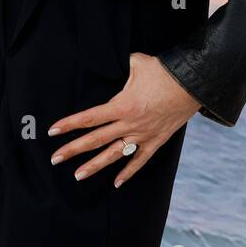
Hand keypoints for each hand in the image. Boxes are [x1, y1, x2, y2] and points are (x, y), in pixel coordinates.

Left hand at [47, 53, 200, 187]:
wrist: (192, 84)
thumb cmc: (164, 71)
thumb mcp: (137, 62)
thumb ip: (122, 66)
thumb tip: (114, 62)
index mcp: (122, 105)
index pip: (89, 118)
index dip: (70, 124)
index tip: (53, 131)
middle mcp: (129, 124)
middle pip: (95, 140)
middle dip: (73, 149)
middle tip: (55, 158)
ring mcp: (142, 135)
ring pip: (113, 155)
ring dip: (94, 165)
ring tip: (77, 175)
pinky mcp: (156, 141)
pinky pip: (140, 161)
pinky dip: (128, 172)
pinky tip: (116, 183)